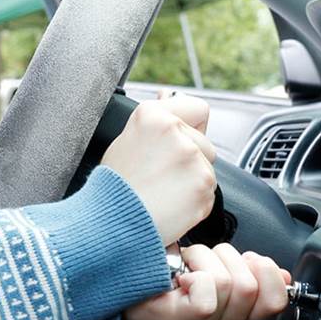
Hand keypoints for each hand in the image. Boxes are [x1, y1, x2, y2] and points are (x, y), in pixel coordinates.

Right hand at [100, 94, 215, 244]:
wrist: (111, 223)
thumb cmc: (113, 186)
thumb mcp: (126, 141)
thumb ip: (154, 121)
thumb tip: (167, 96)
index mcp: (152, 116)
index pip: (197, 108)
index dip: (190, 127)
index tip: (178, 141)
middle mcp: (174, 130)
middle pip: (204, 142)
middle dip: (190, 159)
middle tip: (160, 176)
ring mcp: (191, 156)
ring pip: (207, 168)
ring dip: (192, 181)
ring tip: (162, 191)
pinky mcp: (203, 182)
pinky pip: (209, 192)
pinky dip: (194, 202)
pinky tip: (170, 204)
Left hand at [123, 244, 291, 319]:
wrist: (122, 293)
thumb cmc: (165, 281)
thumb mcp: (216, 274)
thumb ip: (251, 278)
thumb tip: (280, 275)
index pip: (276, 300)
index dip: (265, 271)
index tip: (245, 259)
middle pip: (250, 285)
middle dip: (226, 257)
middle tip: (201, 261)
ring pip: (228, 283)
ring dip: (203, 259)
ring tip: (185, 266)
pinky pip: (207, 294)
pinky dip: (193, 273)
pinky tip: (177, 276)